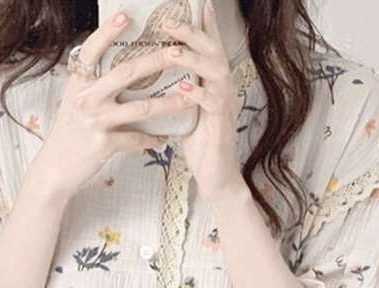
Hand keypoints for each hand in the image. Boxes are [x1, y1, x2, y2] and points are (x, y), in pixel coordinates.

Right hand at [31, 9, 195, 200]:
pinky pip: (136, 139)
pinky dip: (152, 139)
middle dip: (156, 60)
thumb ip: (92, 82)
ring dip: (168, 103)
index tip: (126, 15)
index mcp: (79, 83)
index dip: (108, 31)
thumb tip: (116, 62)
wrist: (56, 167)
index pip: (92, 50)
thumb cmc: (70, 132)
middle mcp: (87, 98)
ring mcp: (96, 121)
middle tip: (178, 52)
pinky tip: (165, 137)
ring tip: (189, 98)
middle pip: (126, 73)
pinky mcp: (104, 144)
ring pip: (140, 108)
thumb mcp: (75, 100)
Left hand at [161, 0, 246, 203]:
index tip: (198, 2)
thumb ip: (178, 92)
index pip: (210, 47)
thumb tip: (153, 77)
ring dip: (194, 59)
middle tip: (169, 22)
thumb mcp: (186, 112)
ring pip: (216, 71)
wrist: (216, 178)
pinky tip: (183, 88)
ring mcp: (225, 106)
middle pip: (214, 50)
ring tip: (173, 52)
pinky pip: (213, 103)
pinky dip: (198, 93)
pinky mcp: (222, 125)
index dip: (205, 24)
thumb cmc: (200, 146)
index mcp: (213, 84)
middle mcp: (223, 89)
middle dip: (193, 33)